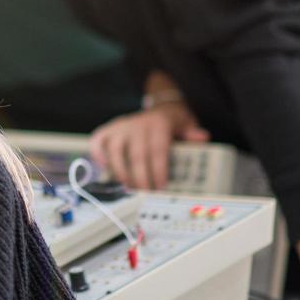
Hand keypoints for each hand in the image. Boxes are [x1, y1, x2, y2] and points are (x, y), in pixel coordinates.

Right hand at [89, 100, 209, 190]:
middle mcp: (137, 124)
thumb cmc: (172, 121)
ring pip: (115, 150)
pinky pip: (98, 141)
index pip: (157, 149)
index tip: (160, 186)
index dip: (158, 170)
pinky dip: (98, 155)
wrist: (159, 106)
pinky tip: (105, 169)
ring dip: (120, 171)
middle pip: (136, 154)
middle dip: (140, 178)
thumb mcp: (187, 124)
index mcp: (157, 123)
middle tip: (145, 194)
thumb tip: (201, 137)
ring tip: (128, 186)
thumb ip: (193, 133)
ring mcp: (121, 126)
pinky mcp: (109, 129)